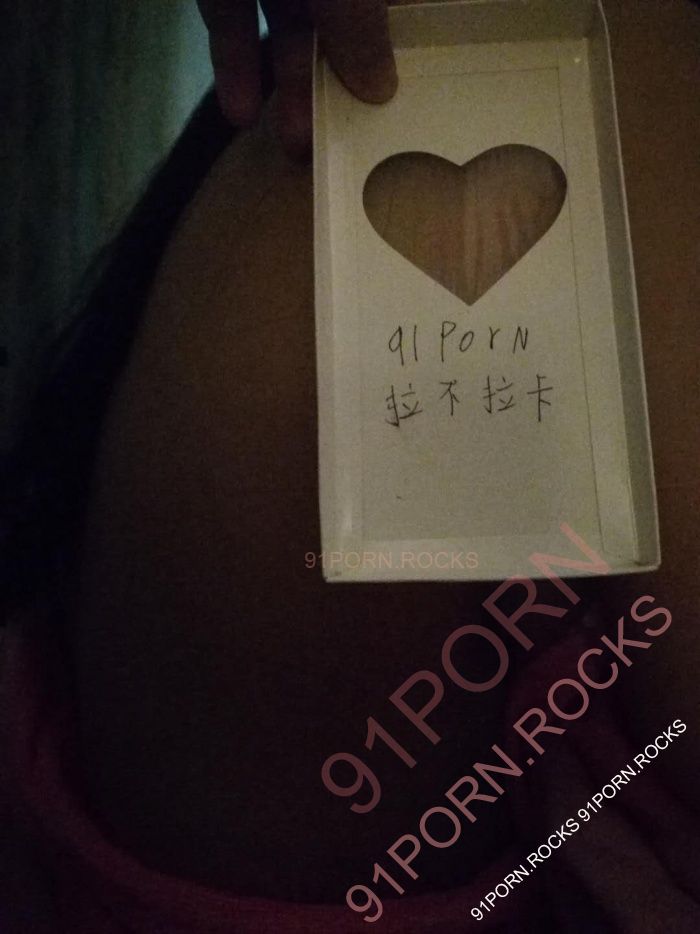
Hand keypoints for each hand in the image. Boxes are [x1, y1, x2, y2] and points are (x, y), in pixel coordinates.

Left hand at [197, 0, 397, 157]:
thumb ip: (357, 27)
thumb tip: (381, 89)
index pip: (383, 14)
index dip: (389, 56)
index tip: (392, 108)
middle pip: (336, 31)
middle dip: (336, 88)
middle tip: (340, 143)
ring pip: (284, 32)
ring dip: (287, 91)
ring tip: (294, 147)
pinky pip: (231, 26)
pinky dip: (236, 70)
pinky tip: (242, 117)